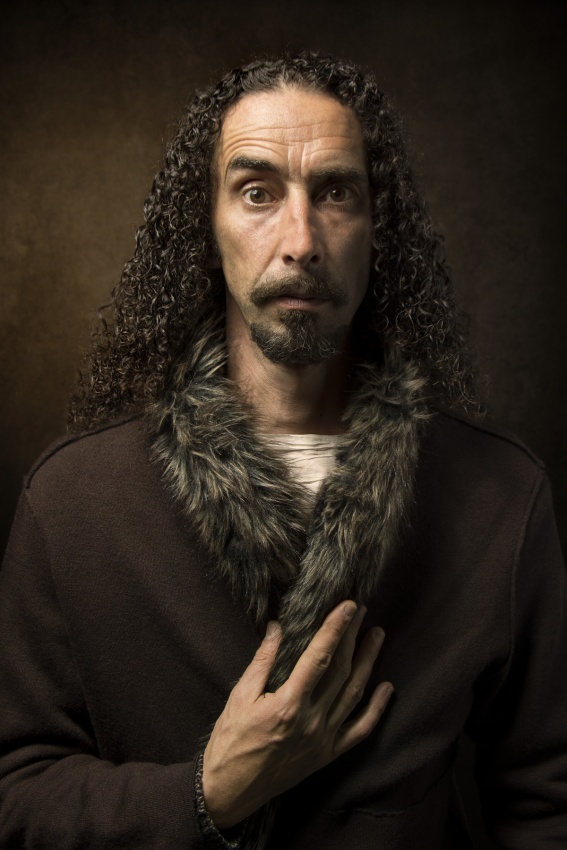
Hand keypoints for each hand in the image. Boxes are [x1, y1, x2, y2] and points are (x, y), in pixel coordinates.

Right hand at [202, 601, 392, 828]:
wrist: (230, 791)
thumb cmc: (230, 742)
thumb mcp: (239, 697)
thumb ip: (262, 661)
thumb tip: (276, 627)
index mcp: (288, 704)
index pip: (318, 658)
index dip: (335, 629)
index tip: (348, 606)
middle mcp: (311, 721)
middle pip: (340, 671)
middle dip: (352, 637)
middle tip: (362, 610)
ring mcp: (323, 739)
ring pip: (354, 694)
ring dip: (369, 663)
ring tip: (377, 636)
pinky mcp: (328, 754)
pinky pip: (359, 730)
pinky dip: (377, 709)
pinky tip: (387, 688)